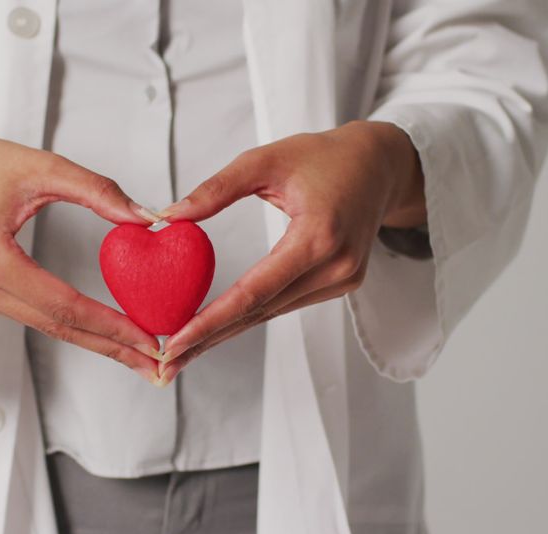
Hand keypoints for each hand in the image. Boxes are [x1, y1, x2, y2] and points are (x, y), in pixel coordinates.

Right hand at [0, 124, 164, 383]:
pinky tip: (101, 331)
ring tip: (138, 352)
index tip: (149, 339)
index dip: (110, 325)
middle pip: (56, 327)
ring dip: (93, 339)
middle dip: (110, 347)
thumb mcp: (41, 166)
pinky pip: (30, 316)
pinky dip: (69, 324)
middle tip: (156, 366)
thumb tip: (147, 220)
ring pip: (44, 326)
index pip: (62, 304)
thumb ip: (97, 191)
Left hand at [156, 120, 425, 383]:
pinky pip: (286, 303)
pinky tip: (219, 327)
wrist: (379, 165)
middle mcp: (335, 267)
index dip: (211, 320)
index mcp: (318, 237)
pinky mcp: (342, 283)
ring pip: (272, 313)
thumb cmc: (323, 156)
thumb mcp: (265, 160)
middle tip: (167, 363)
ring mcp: (342, 280)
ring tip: (183, 351)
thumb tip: (169, 217)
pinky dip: (251, 315)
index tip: (176, 342)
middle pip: (260, 312)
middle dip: (210, 339)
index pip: (254, 291)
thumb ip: (216, 189)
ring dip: (226, 333)